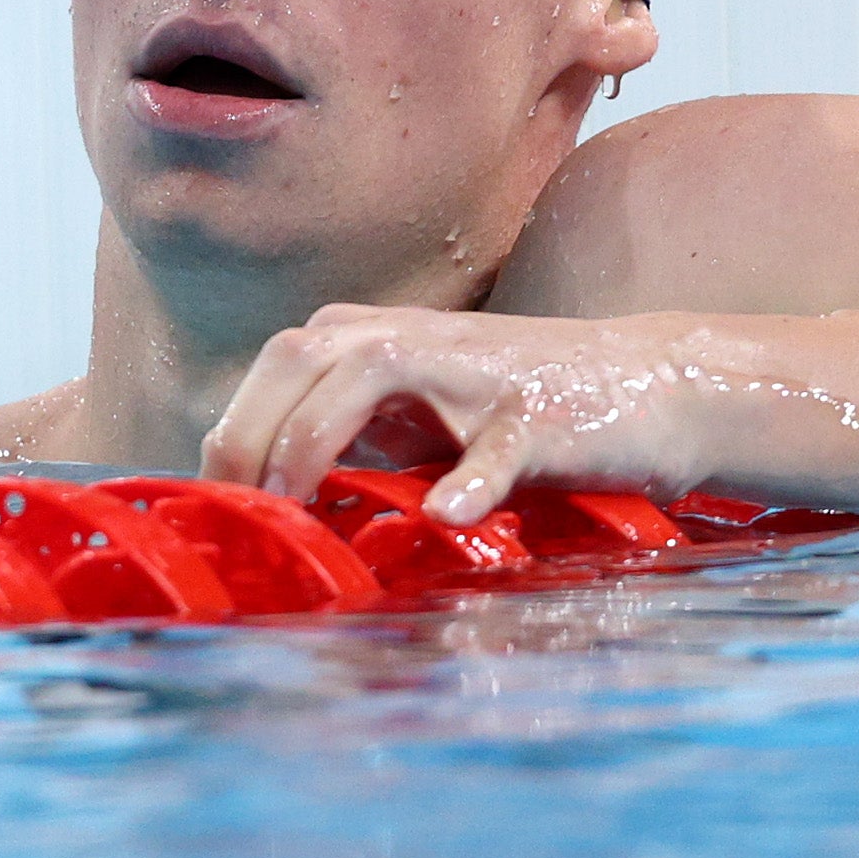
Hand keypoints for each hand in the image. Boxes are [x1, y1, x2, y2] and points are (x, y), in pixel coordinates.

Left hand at [199, 306, 709, 523]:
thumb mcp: (419, 418)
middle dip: (251, 429)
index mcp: (378, 341)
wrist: (650, 386)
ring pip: (373, 372)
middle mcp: (415, 341)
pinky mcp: (545, 417)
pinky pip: (498, 446)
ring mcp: (479, 375)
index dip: (230, 431)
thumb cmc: (517, 411)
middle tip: (235, 508)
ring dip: (316, 435)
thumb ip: (348, 436)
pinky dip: (470, 479)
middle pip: (300, 355)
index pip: (275, 368)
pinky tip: (446, 516)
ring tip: (294, 502)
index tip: (208, 503)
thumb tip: (259, 490)